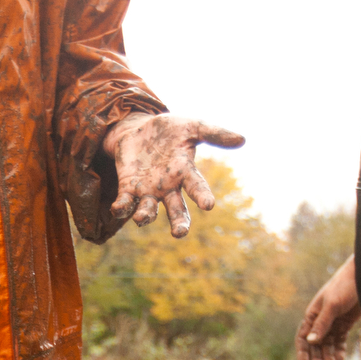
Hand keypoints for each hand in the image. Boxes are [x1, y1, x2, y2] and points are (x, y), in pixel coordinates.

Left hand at [104, 114, 244, 236]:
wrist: (139, 129)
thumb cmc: (169, 130)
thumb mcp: (192, 126)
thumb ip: (214, 133)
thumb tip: (242, 139)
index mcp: (185, 172)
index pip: (197, 187)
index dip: (202, 195)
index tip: (209, 205)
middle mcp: (168, 187)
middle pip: (176, 210)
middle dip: (178, 222)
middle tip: (179, 233)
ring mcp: (148, 190)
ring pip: (149, 210)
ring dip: (145, 216)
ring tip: (141, 219)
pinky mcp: (128, 188)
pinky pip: (125, 202)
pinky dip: (122, 207)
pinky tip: (118, 209)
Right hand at [297, 256, 360, 359]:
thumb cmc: (345, 286)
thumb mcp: (332, 305)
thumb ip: (322, 323)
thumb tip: (310, 341)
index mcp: (313, 314)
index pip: (303, 336)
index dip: (302, 351)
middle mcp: (321, 320)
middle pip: (315, 344)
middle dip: (317, 357)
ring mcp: (333, 323)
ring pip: (327, 345)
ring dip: (328, 356)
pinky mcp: (345, 324)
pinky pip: (339, 341)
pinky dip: (339, 350)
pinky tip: (341, 359)